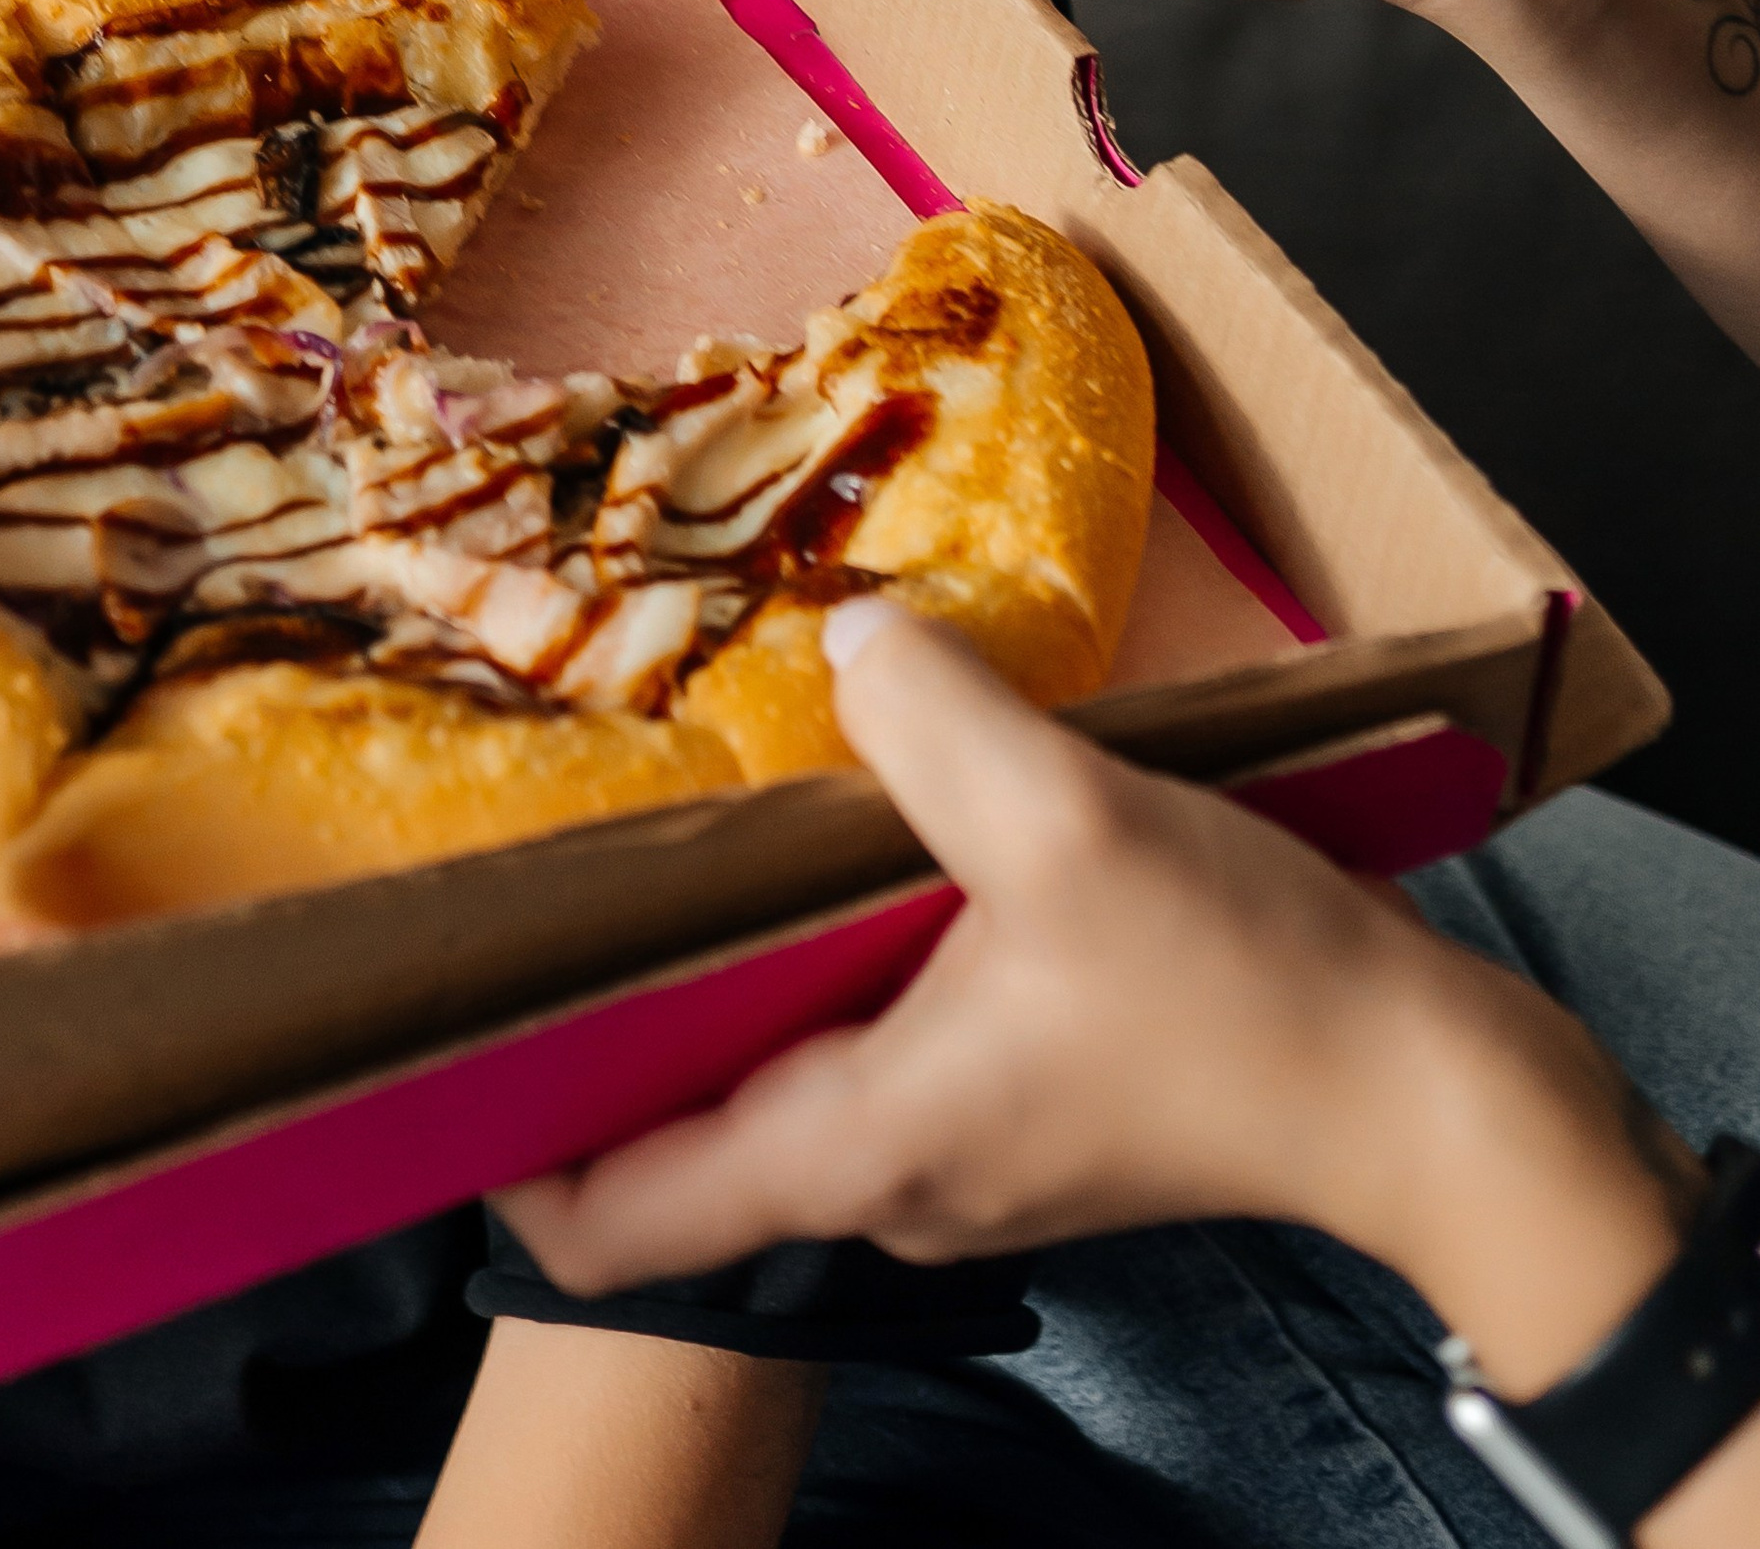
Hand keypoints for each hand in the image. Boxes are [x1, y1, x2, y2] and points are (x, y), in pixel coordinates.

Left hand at [503, 604, 1695, 1384]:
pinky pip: (869, 1043)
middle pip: (679, 1125)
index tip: (434, 1025)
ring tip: (681, 833)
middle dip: (604, 1014)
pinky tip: (846, 847)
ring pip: (777, 1073)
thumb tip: (855, 639)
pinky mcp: (1021, 1106)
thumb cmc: (1243, 995)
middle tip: (546, 869)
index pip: (610, 1221)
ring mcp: (955, 1150)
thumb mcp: (1070, 827)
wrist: (1424, 1098)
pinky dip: (827, 961)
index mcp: (854, 1146)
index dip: (503, 1143)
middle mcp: (882, 1177)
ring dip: (727, 972)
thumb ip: (936, 723)